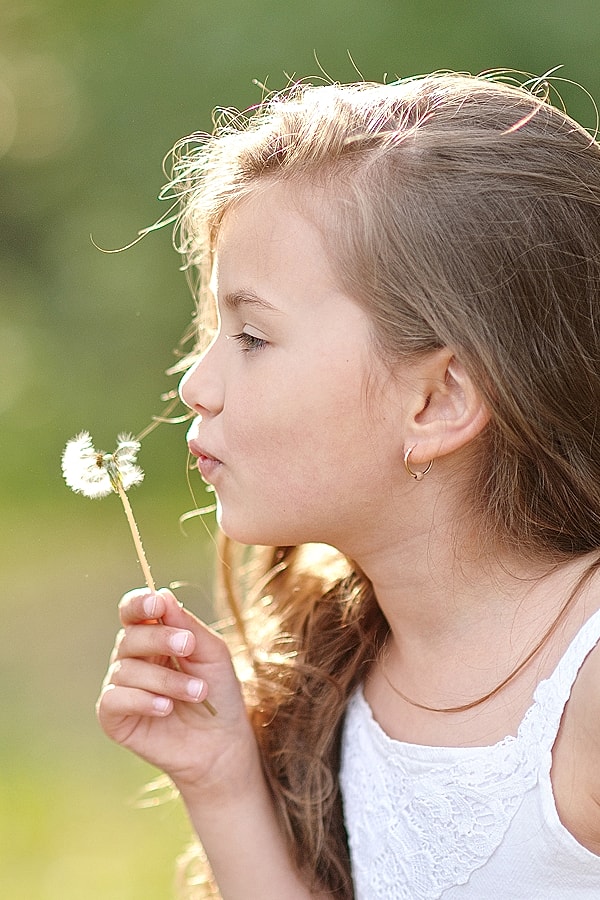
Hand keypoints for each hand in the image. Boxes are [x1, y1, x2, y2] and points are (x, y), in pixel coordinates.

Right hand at [96, 587, 256, 800]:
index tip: (157, 605)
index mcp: (153, 636)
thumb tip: (163, 595)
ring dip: (166, 679)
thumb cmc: (217, 691)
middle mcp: (131, 658)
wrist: (220, 743)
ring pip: (126, 669)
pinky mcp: (113, 717)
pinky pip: (114, 698)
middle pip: (130, 636)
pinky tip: (166, 708)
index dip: (139, 604)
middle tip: (189, 647)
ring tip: (197, 691)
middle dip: (160, 639)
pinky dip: (142, 700)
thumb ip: (187, 626)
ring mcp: (120, 686)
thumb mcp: (211, 654)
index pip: (133, 611)